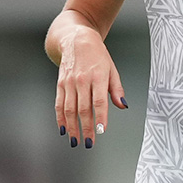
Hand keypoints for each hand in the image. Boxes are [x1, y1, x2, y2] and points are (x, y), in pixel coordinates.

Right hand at [54, 25, 126, 147]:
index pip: (99, 101)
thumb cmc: (98, 55)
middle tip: (89, 143)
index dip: (100, 117)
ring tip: (76, 140)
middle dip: (86, 128)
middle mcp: (82, 80)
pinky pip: (59, 104)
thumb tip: (123, 105)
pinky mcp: (60, 83)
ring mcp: (69, 82)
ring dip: (72, 127)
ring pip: (69, 109)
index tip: (101, 131)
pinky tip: (64, 129)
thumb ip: (117, 89)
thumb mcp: (112, 69)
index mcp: (98, 76)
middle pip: (84, 108)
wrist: (77, 40)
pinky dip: (60, 118)